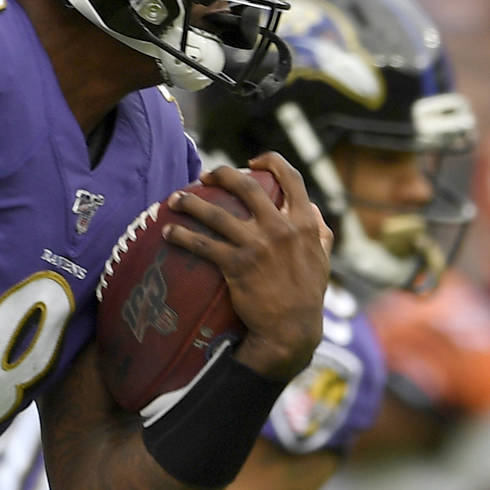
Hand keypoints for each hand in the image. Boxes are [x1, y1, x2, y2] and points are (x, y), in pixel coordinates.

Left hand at [165, 154, 331, 381]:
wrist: (291, 328)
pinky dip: (182, 236)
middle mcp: (280, 228)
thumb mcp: (322, 258)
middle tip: (205, 175)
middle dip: (221, 175)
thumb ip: (318, 229)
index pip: (291, 178)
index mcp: (303, 223)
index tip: (252, 161)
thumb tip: (309, 206)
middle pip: (246, 187)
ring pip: (217, 213)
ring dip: (191, 202)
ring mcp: (257, 245)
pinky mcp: (236, 265)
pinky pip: (203, 244)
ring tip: (175, 199)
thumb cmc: (307, 295)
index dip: (271, 162)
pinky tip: (168, 232)